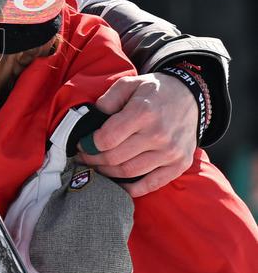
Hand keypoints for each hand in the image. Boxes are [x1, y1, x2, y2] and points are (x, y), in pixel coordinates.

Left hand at [76, 74, 197, 197]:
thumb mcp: (130, 83)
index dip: (88, 144)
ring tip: (97, 167)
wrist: (191, 96)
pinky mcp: (180, 164)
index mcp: (143, 112)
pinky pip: (151, 185)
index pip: (107, 138)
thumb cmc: (156, 90)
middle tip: (84, 158)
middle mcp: (158, 134)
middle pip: (115, 158)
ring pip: (128, 172)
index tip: (81, 144)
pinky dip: (131, 189)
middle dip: (93, 160)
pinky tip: (118, 183)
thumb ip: (108, 99)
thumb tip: (92, 118)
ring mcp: (171, 152)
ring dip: (107, 173)